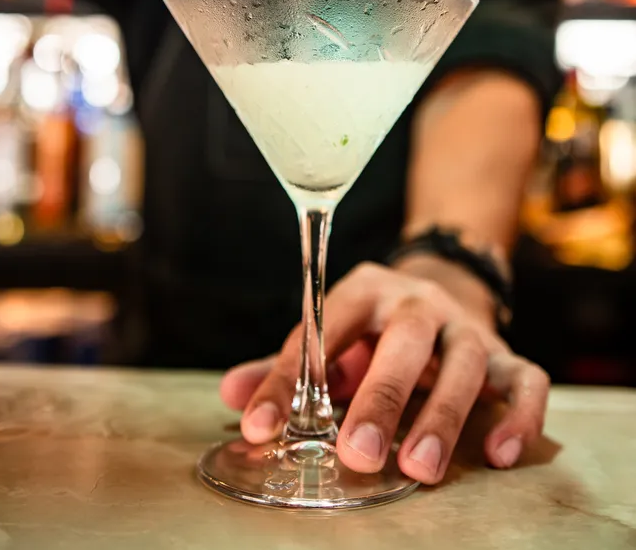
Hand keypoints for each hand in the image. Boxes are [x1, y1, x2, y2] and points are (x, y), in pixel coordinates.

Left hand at [221, 260, 549, 484]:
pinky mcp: (507, 355)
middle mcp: (420, 303)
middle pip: (405, 341)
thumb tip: (232, 395)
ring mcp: (467, 328)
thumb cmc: (375, 330)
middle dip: (380, 399)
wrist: (446, 291)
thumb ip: (287, 368)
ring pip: (466, 363)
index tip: (260, 427)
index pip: (324, 329)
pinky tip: (497, 454)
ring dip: (443, 416)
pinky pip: (527, 380)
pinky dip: (519, 415)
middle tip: (354, 455)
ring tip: (419, 470)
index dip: (290, 378)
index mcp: (367, 291)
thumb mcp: (332, 339)